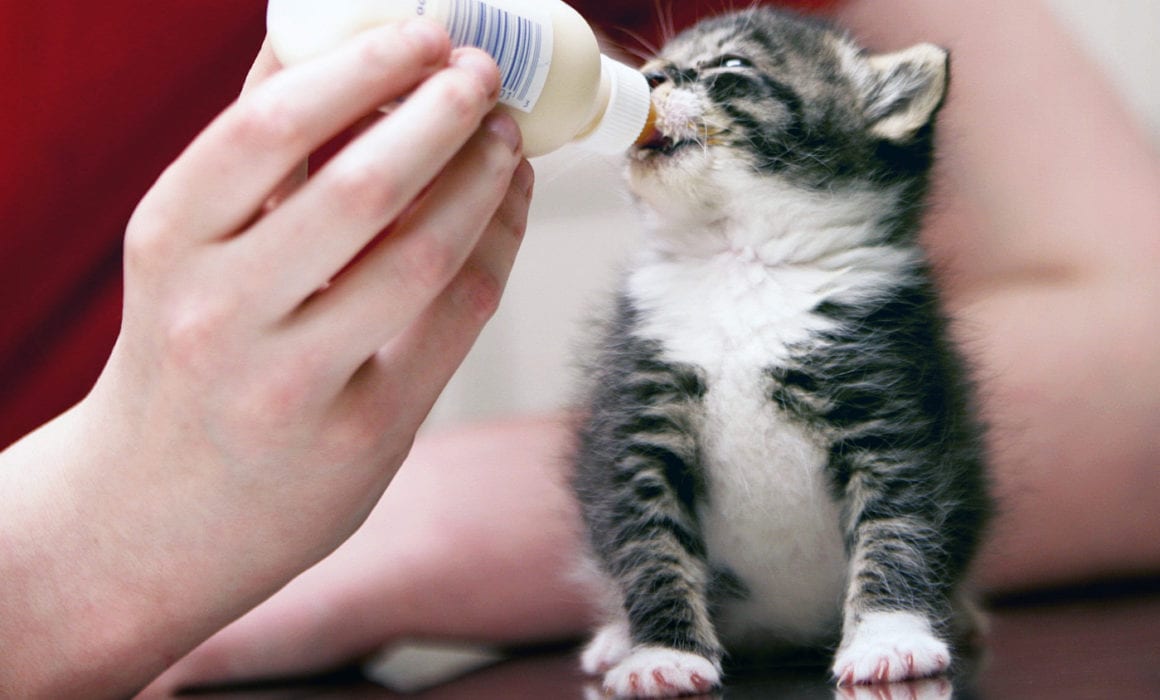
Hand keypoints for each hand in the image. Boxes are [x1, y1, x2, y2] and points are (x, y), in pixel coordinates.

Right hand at [0, 19, 533, 695]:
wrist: (153, 514)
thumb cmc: (182, 356)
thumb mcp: (184, 252)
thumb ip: (249, 156)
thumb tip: (318, 40)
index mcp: (170, 241)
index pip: (274, 124)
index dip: (367, 65)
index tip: (425, 32)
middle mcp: (222, 311)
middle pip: (365, 185)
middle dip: (445, 114)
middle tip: (484, 77)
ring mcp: (293, 382)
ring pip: (425, 251)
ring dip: (484, 179)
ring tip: (505, 141)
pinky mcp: (364, 433)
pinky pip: (456, 317)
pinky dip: (496, 247)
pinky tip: (506, 210)